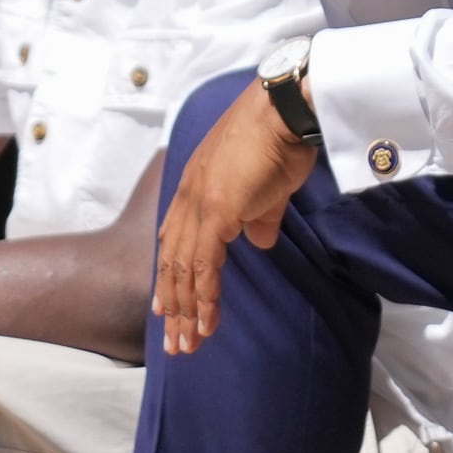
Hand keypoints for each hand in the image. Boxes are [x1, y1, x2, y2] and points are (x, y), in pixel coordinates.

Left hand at [151, 81, 317, 354]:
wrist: (285, 108)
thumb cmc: (282, 136)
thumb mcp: (267, 186)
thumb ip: (259, 217)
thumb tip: (258, 240)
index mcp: (195, 187)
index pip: (174, 241)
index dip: (169, 276)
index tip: (167, 306)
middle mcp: (189, 197)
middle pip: (172, 262)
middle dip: (173, 305)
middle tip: (173, 341)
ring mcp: (200, 204)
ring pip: (184, 270)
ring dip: (186, 311)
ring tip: (187, 343)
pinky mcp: (217, 211)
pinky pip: (205, 265)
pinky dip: (204, 296)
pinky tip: (206, 321)